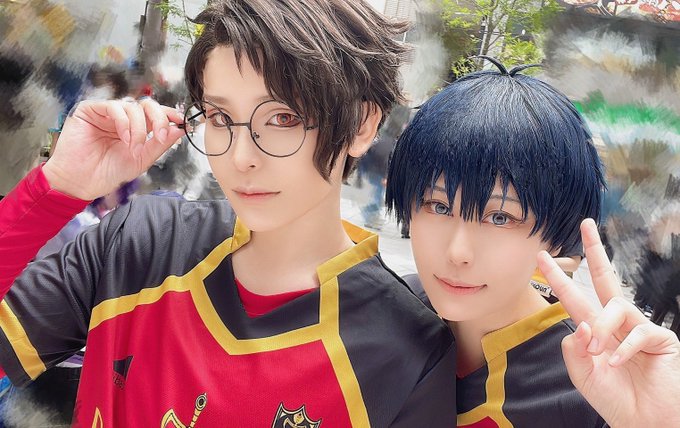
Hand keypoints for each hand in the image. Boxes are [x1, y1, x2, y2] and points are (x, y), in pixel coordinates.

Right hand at [43, 99, 185, 199]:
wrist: (81, 183)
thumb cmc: (107, 173)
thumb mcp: (141, 159)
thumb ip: (159, 144)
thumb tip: (180, 129)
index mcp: (135, 128)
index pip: (155, 115)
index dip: (170, 115)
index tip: (182, 122)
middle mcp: (122, 118)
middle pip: (147, 105)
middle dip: (159, 119)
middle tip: (161, 135)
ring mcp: (106, 113)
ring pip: (132, 106)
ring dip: (139, 128)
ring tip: (135, 147)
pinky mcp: (90, 110)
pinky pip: (113, 106)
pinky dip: (124, 122)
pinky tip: (124, 137)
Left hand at [537, 218, 679, 427]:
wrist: (643, 422)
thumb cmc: (615, 399)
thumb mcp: (582, 375)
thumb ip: (573, 349)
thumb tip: (580, 324)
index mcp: (595, 331)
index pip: (575, 297)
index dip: (560, 277)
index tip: (541, 256)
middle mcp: (617, 324)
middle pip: (606, 279)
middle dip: (595, 251)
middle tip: (585, 225)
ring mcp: (640, 328)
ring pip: (616, 306)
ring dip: (601, 327)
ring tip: (596, 350)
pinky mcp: (661, 339)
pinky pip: (639, 330)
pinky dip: (623, 348)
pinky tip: (615, 364)